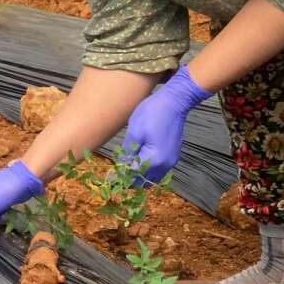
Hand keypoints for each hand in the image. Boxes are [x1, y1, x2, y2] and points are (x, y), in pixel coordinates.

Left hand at [120, 64, 211, 184]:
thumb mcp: (134, 132)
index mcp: (155, 160)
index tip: (110, 178)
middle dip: (129, 179)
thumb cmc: (152, 114)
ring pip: (152, 177)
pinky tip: (137, 161)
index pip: (134, 176)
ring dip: (139, 175)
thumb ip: (127, 153)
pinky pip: (158, 169)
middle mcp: (165, 165)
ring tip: (125, 168)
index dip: (120, 177)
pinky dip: (147, 169)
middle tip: (116, 173)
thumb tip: (121, 167)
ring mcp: (171, 160)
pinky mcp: (173, 155)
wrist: (174, 102)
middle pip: (144, 181)